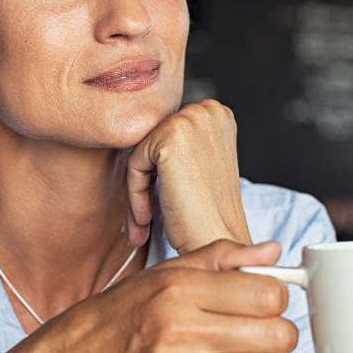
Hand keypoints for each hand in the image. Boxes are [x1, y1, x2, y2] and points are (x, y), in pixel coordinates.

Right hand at [28, 239, 297, 352]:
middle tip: (259, 330)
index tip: (263, 300)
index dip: (275, 296)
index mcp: (179, 288)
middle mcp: (180, 329)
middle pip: (276, 335)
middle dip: (277, 332)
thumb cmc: (117, 314)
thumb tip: (272, 252)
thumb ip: (220, 258)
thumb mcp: (162, 273)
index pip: (267, 293)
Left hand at [125, 99, 249, 252]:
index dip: (158, 172)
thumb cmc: (208, 214)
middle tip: (144, 219)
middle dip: (146, 181)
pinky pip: (134, 163)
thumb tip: (138, 134)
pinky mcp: (170, 136)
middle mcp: (208, 110)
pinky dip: (135, 195)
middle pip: (152, 142)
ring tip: (144, 223)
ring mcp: (190, 120)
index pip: (166, 134)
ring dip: (137, 191)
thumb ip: (179, 144)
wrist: (219, 241)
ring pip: (140, 153)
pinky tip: (146, 219)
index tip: (158, 202)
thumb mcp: (199, 165)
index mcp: (217, 114)